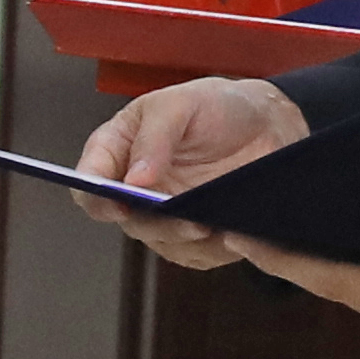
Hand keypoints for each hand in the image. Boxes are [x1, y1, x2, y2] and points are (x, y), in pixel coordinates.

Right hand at [83, 73, 304, 268]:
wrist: (268, 125)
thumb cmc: (216, 105)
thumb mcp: (181, 104)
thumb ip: (154, 136)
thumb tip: (134, 179)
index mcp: (118, 150)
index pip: (91, 181)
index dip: (96, 197)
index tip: (119, 204)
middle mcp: (135, 187)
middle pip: (126, 219)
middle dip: (153, 222)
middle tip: (182, 216)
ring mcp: (163, 213)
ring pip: (159, 241)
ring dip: (183, 238)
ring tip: (212, 224)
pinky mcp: (193, 234)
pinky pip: (194, 254)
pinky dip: (210, 248)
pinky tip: (228, 231)